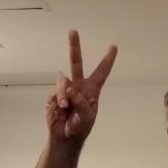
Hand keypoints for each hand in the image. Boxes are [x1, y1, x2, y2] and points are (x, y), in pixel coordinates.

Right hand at [46, 30, 117, 147]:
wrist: (65, 137)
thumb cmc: (80, 127)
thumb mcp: (87, 116)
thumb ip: (81, 102)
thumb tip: (69, 89)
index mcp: (92, 90)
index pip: (101, 72)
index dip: (107, 60)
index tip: (113, 47)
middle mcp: (78, 86)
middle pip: (76, 63)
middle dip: (74, 47)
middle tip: (72, 31)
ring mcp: (65, 89)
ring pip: (63, 80)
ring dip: (65, 94)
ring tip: (65, 107)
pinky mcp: (54, 95)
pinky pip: (56, 91)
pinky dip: (59, 100)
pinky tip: (61, 109)